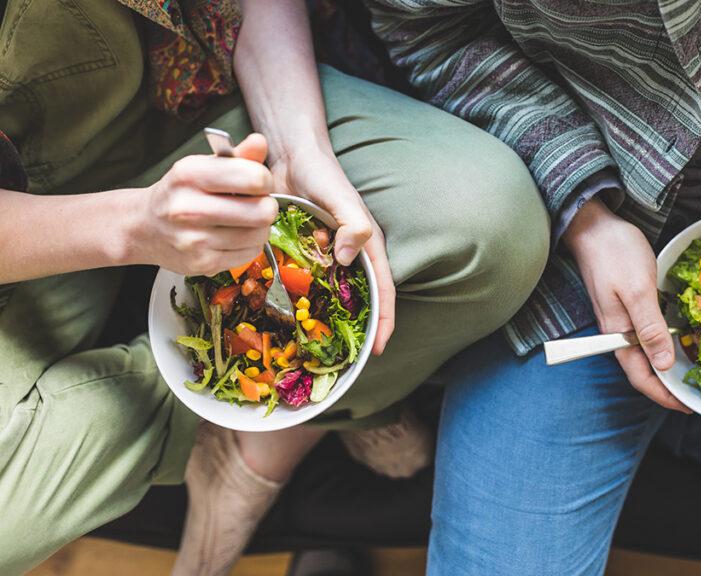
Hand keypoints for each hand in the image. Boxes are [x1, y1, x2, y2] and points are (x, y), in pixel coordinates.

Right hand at [132, 134, 277, 275]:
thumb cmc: (181, 193)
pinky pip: (250, 253)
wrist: (143, 228)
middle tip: (256, 203)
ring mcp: (195, 240)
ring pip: (260, 234)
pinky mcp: (203, 263)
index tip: (257, 182)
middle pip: (263, 211)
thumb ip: (236, 156)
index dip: (265, 179)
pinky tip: (233, 236)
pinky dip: (249, 245)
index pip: (254, 178)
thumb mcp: (203, 166)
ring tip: (244, 220)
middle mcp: (188, 209)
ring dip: (259, 227)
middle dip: (266, 206)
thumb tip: (259, 141)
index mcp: (189, 175)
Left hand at [268, 151, 395, 354]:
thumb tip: (350, 258)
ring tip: (315, 349)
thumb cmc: (323, 174)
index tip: (379, 349)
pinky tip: (285, 319)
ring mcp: (326, 258)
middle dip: (357, 330)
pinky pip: (304, 284)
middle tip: (345, 359)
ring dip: (326, 320)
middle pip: (360, 300)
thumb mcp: (341, 197)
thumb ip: (352, 223)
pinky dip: (299, 301)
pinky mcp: (302, 255)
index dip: (384, 321)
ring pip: (331, 296)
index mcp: (367, 247)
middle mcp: (349, 257)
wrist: (290, 156)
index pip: (383, 291)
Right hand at [564, 199, 690, 411]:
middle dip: (668, 387)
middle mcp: (618, 333)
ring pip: (647, 354)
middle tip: (698, 393)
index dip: (664, 396)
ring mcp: (622, 320)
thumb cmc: (614, 254)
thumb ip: (650, 329)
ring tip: (694, 372)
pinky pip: (648, 335)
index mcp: (618, 335)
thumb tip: (664, 366)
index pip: (641, 378)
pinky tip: (680, 340)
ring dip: (668, 366)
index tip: (689, 406)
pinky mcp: (628, 306)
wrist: (593, 226)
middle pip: (644, 371)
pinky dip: (665, 344)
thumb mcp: (637, 291)